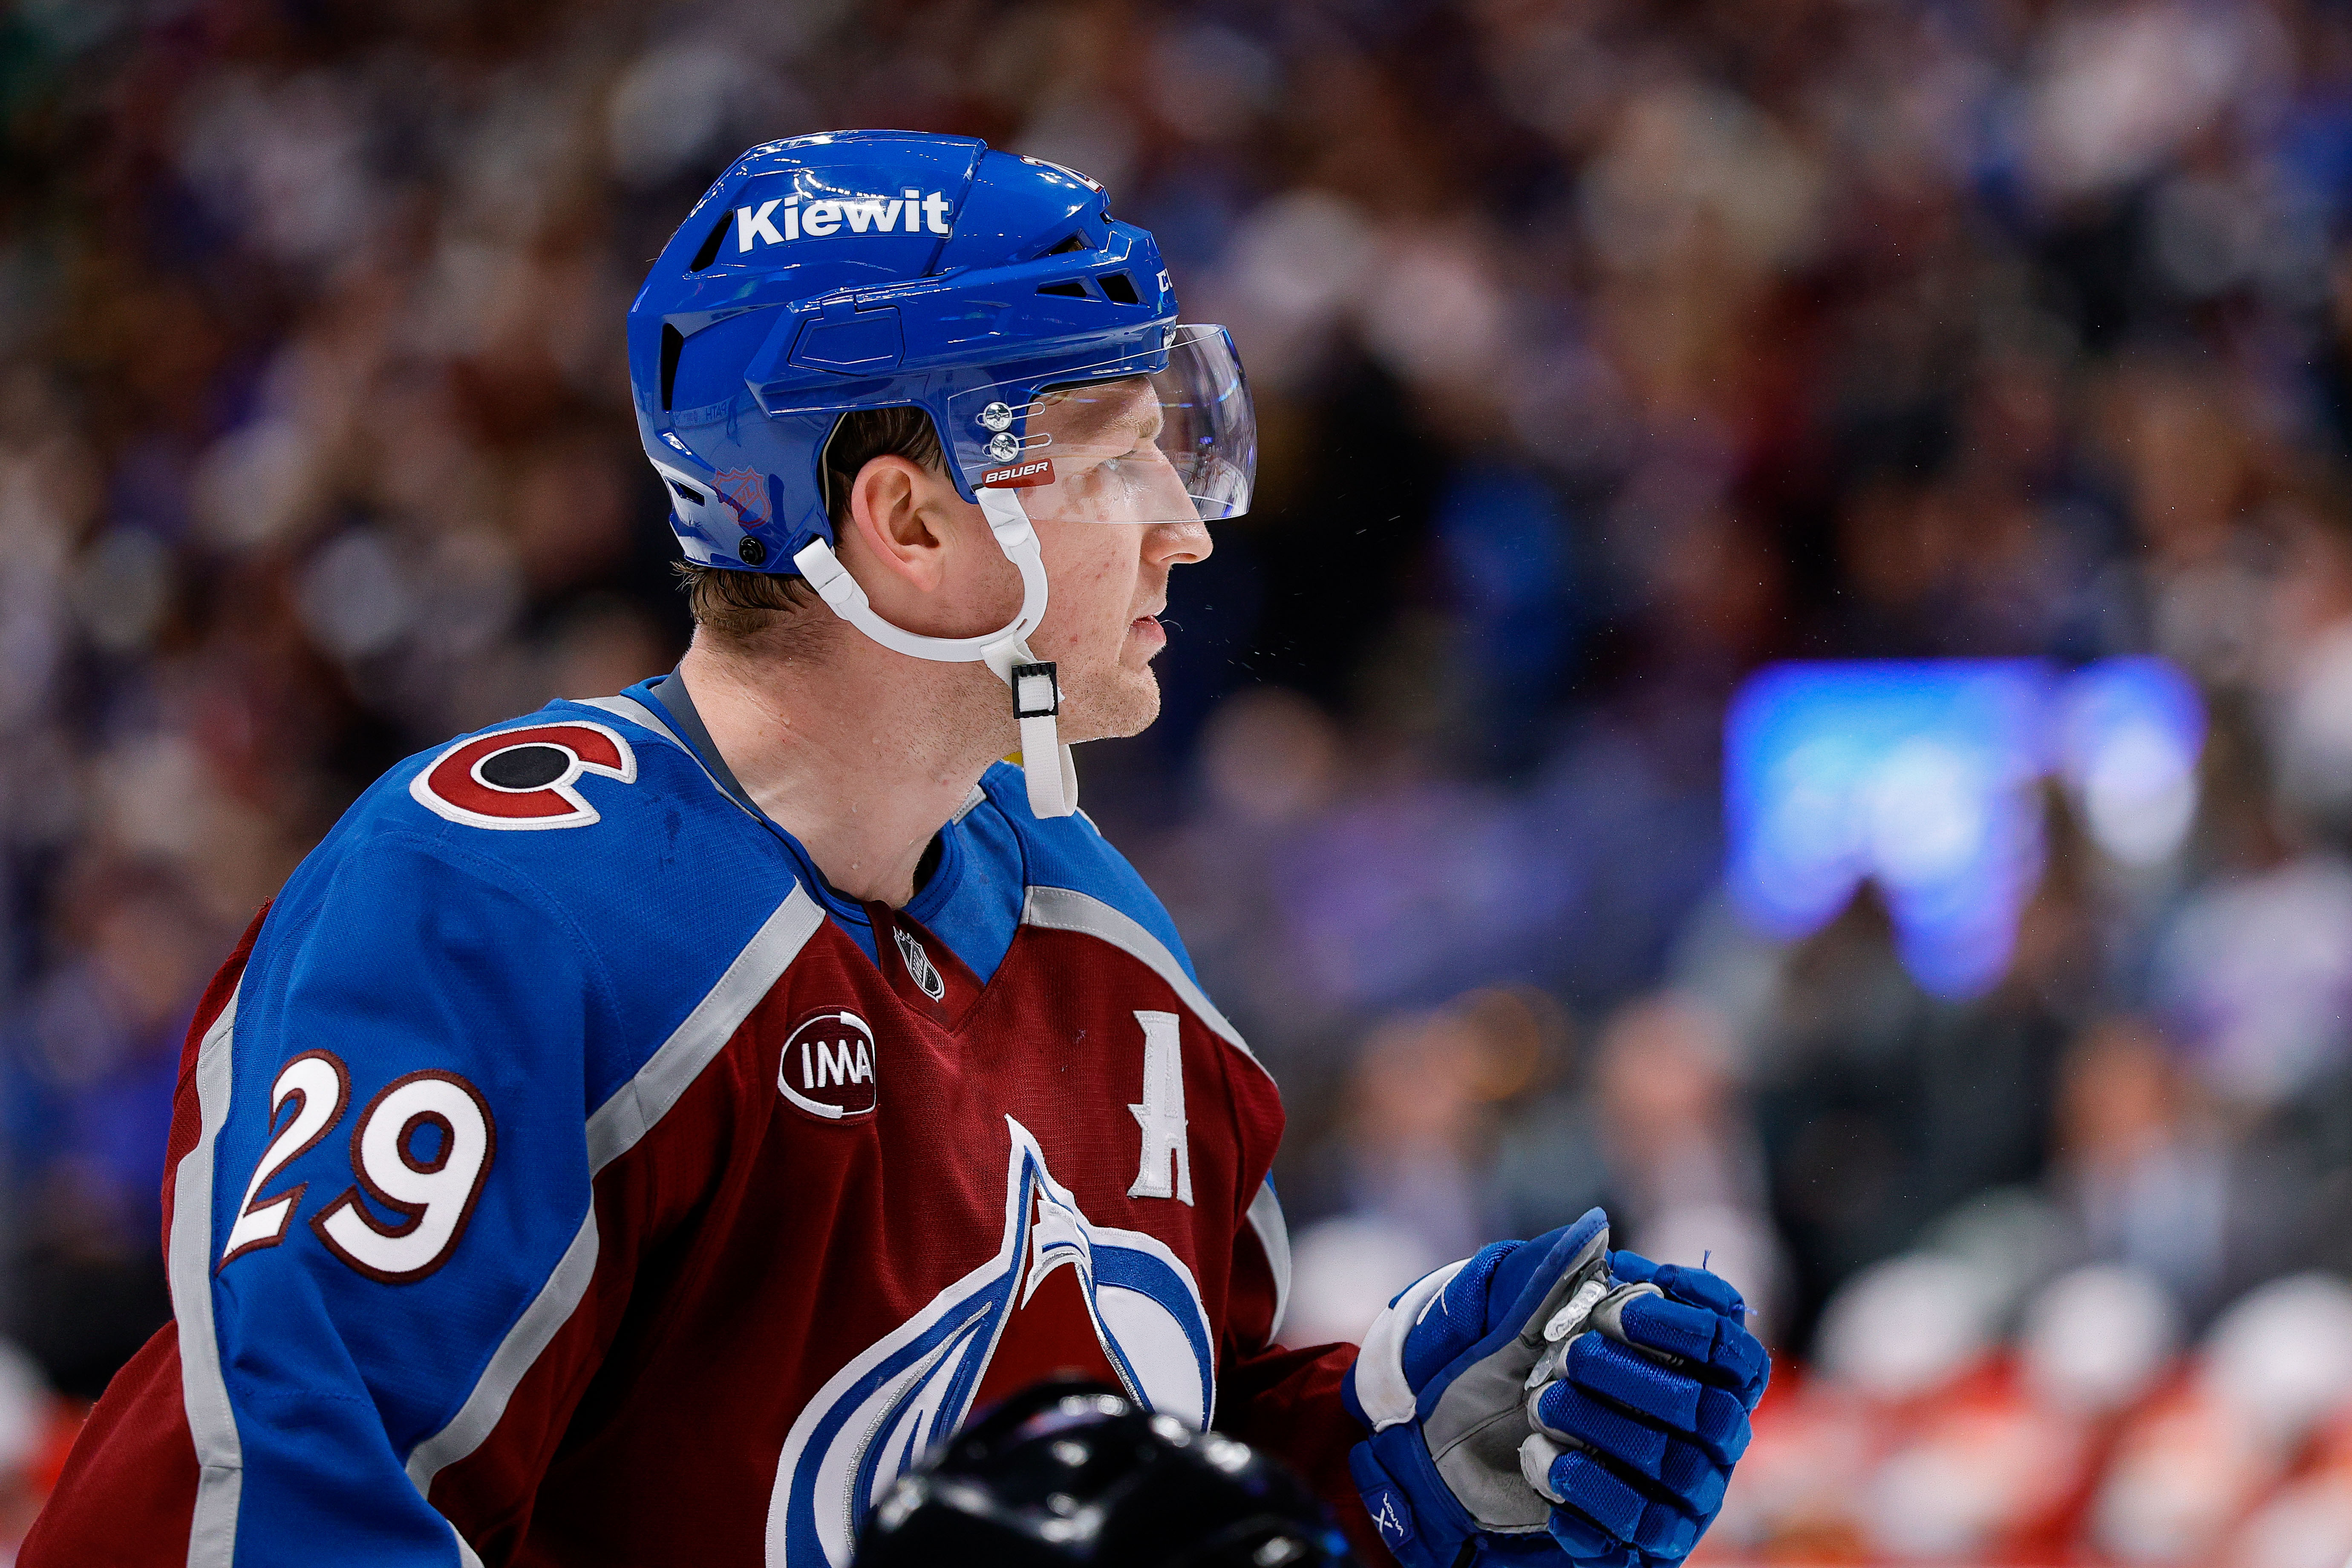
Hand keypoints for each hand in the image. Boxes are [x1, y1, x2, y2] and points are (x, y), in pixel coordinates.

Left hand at [1342, 1210, 1768, 1567]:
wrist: (1461, 1436)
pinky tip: (1545, 1462)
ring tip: (1544, 1403)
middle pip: (1712, 1412)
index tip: (1616, 1309)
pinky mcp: (1646, 1540)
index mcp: (1700, 1370)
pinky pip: (1641, 1529)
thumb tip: (1593, 1234)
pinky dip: (1591, 1493)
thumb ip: (1562, 1268)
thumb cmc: (1515, 1359)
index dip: (1683, 1328)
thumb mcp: (1524, 1306)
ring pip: (1675, 1469)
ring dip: (1607, 1431)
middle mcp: (1709, 1434)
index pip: (1734, 1350)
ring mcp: (1683, 1491)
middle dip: (1639, 1380)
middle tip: (1573, 1357)